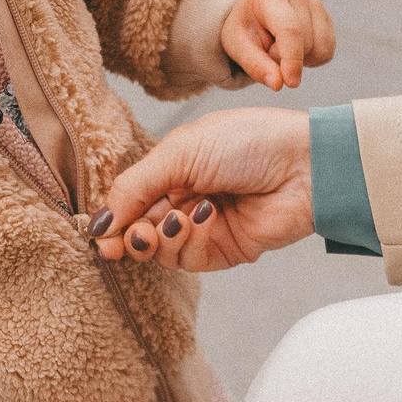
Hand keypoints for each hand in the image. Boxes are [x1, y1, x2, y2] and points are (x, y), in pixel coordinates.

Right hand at [89, 105, 312, 269]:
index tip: (97, 234)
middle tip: (129, 237)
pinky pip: (189, 259)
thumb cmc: (246, 141)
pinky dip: (189, 242)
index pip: (128, 201)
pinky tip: (203, 218)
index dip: (111, 218)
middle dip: (130, 236)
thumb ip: (134, 187)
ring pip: (160, 250)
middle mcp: (183, 199)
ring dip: (161, 239)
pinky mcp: (224, 250)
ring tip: (176, 220)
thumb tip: (97, 223)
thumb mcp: (179, 153)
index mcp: (171, 169)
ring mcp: (202, 227)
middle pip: (138, 230)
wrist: (304, 164)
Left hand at [221, 0, 336, 89]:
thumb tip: (278, 84)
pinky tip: (295, 49)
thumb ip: (255, 65)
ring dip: (301, 60)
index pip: (290, 30)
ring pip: (321, 49)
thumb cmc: (244, 28)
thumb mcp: (236, 46)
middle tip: (267, 49)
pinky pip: (328, 51)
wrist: (253, 13)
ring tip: (281, 47)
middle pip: (305, 43)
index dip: (292, 59)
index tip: (290, 83)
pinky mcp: (326, 17)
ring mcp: (315, 3)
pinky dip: (312, 58)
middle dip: (286, 59)